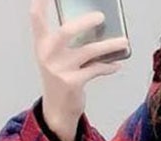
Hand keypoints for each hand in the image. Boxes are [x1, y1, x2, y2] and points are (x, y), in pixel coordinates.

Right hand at [30, 0, 126, 140]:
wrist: (57, 110)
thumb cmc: (61, 77)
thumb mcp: (58, 58)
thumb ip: (69, 42)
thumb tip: (97, 25)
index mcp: (42, 45)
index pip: (36, 18)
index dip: (40, 2)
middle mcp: (48, 55)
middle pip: (67, 31)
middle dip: (85, 22)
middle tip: (102, 16)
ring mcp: (60, 70)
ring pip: (88, 51)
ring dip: (109, 45)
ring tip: (124, 41)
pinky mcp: (72, 83)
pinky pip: (95, 70)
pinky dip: (108, 66)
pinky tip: (117, 64)